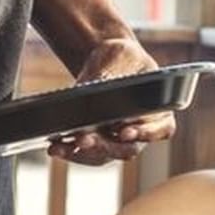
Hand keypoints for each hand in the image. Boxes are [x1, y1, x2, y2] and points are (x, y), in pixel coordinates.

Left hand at [48, 37, 176, 165]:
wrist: (107, 62)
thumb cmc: (123, 59)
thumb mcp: (120, 58)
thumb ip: (112, 75)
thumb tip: (92, 90)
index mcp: (159, 111)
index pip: (160, 129)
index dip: (145, 133)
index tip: (125, 132)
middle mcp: (141, 131)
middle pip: (127, 148)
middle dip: (104, 146)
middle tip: (84, 140)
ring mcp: (118, 140)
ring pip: (104, 155)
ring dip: (81, 154)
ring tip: (59, 147)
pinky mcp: (97, 141)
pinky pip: (85, 153)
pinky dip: (69, 151)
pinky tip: (54, 146)